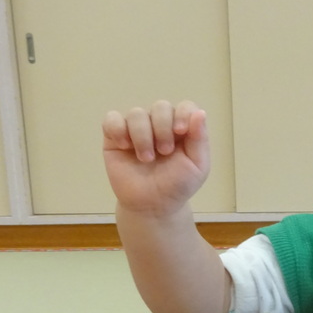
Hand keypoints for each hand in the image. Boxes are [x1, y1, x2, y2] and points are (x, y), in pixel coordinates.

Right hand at [102, 100, 210, 215]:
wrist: (152, 205)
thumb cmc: (177, 185)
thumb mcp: (197, 166)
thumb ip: (200, 139)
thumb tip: (200, 112)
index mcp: (181, 128)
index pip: (184, 106)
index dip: (183, 114)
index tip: (180, 132)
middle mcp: (159, 124)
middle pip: (160, 107)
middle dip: (163, 128)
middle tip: (165, 152)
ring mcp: (136, 129)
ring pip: (137, 113)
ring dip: (142, 135)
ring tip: (146, 158)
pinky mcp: (115, 137)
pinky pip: (112, 119)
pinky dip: (118, 129)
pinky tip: (124, 146)